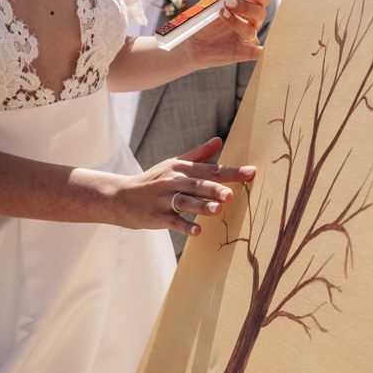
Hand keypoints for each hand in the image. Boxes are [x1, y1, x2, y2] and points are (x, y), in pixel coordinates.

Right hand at [113, 137, 255, 234]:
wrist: (120, 196)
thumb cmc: (153, 180)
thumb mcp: (174, 164)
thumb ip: (198, 155)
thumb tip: (219, 141)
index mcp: (181, 169)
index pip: (210, 169)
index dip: (232, 171)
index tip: (252, 172)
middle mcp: (174, 182)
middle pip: (197, 184)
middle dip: (215, 189)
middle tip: (231, 194)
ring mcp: (164, 199)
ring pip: (185, 202)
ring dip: (201, 206)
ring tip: (218, 210)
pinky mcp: (156, 216)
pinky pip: (172, 222)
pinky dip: (184, 226)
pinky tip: (197, 231)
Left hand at [182, 0, 270, 68]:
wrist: (193, 45)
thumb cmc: (202, 24)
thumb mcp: (205, 7)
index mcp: (246, 9)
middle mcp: (250, 23)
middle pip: (260, 13)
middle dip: (245, 6)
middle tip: (228, 2)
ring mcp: (247, 39)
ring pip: (252, 31)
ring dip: (237, 21)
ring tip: (221, 13)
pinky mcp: (243, 53)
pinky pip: (257, 54)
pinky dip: (260, 52)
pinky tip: (261, 50)